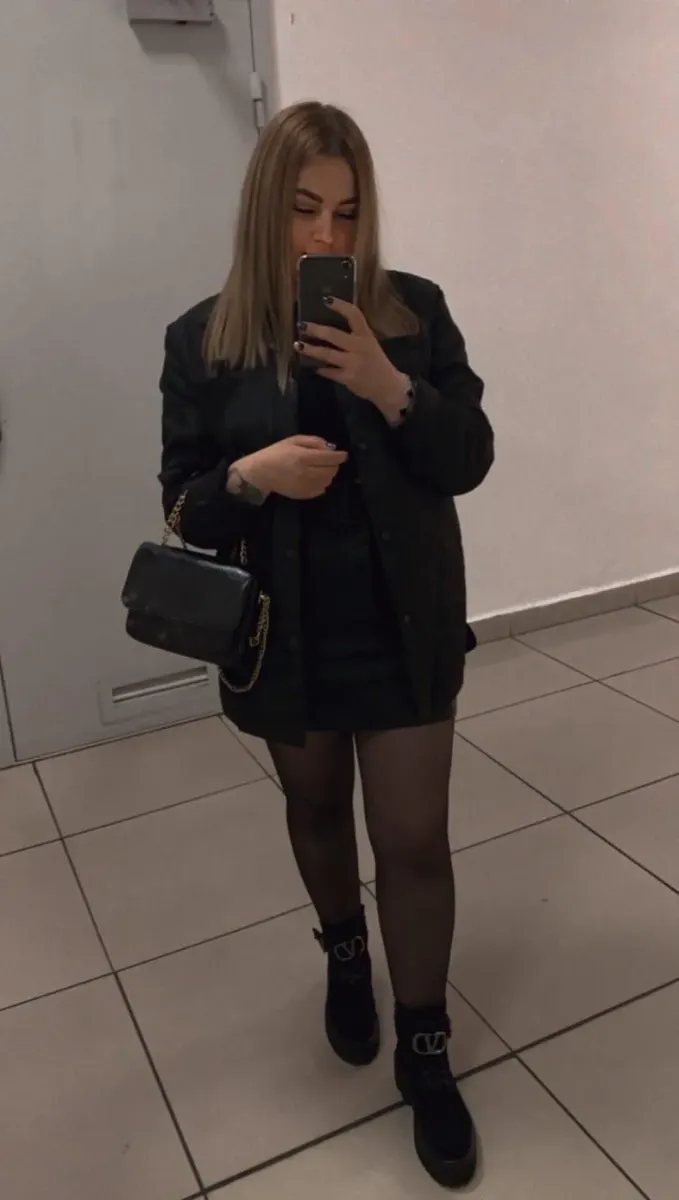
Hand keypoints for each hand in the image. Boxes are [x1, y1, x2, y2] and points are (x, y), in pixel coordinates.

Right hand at [235, 436, 347, 500]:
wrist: (259, 473)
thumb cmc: (275, 453)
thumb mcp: (293, 440)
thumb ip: (313, 442)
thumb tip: (330, 447)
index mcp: (303, 457)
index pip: (330, 458)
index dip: (340, 456)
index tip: (343, 454)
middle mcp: (306, 473)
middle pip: (332, 470)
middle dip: (334, 464)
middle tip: (329, 460)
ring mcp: (305, 486)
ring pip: (328, 481)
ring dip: (329, 474)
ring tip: (321, 468)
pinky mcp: (303, 495)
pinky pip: (321, 490)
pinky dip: (322, 483)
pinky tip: (314, 477)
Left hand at [295, 298, 407, 419]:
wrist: (388, 388)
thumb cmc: (378, 363)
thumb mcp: (370, 345)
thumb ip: (355, 336)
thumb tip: (330, 328)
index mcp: (366, 336)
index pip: (354, 316)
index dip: (340, 306)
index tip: (326, 299)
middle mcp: (359, 348)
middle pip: (333, 335)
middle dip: (315, 329)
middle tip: (301, 325)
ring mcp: (352, 364)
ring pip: (326, 354)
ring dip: (311, 349)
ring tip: (298, 345)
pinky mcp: (347, 378)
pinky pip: (328, 372)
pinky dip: (319, 369)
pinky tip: (312, 366)